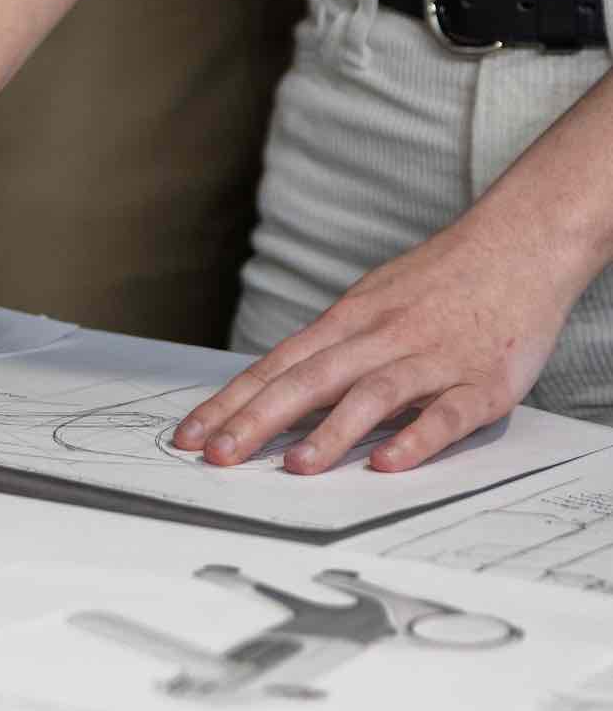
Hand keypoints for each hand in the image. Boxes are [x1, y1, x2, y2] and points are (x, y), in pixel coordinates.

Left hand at [171, 200, 580, 474]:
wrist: (519, 243)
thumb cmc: (440, 279)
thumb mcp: (373, 302)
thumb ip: (332, 347)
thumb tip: (277, 387)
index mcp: (350, 321)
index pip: (277, 365)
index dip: (231, 402)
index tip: (191, 434)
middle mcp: (382, 337)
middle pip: (310, 379)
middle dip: (258, 419)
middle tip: (218, 456)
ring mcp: (432, 358)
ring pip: (373, 394)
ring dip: (332, 431)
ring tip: (295, 467)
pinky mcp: (482, 381)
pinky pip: (447, 413)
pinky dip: (417, 438)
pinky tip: (388, 463)